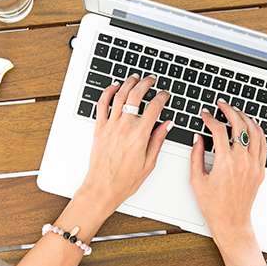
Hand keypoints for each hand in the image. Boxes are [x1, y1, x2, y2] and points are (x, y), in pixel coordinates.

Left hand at [76, 74, 171, 218]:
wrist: (102, 187)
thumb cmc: (124, 180)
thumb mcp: (149, 163)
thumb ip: (158, 140)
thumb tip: (167, 124)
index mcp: (139, 136)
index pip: (154, 108)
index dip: (162, 97)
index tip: (165, 94)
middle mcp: (124, 127)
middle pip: (136, 96)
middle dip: (146, 84)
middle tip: (151, 80)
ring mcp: (110, 126)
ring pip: (119, 96)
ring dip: (128, 83)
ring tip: (135, 78)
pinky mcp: (99, 128)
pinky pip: (102, 105)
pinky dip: (107, 92)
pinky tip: (114, 87)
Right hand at [190, 99, 266, 247]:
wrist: (231, 222)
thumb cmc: (213, 205)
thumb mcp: (196, 180)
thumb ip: (196, 155)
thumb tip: (198, 137)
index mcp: (225, 162)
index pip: (219, 130)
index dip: (210, 118)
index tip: (205, 114)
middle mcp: (242, 161)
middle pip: (239, 126)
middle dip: (230, 110)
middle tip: (222, 104)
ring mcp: (254, 165)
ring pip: (254, 132)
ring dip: (245, 118)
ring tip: (237, 111)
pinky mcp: (260, 170)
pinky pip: (263, 145)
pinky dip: (258, 132)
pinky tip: (252, 126)